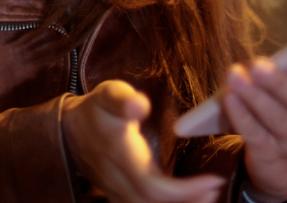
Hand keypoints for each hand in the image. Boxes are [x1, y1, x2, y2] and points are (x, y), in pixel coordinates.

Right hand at [62, 80, 226, 202]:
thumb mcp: (108, 94)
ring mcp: (117, 191)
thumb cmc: (97, 109)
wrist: (70, 129)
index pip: (153, 186)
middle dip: (190, 201)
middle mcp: (118, 180)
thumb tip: (141, 104)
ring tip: (208, 194)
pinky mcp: (120, 195)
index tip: (214, 179)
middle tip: (217, 186)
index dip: (186, 191)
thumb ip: (123, 99)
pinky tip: (189, 199)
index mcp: (119, 156)